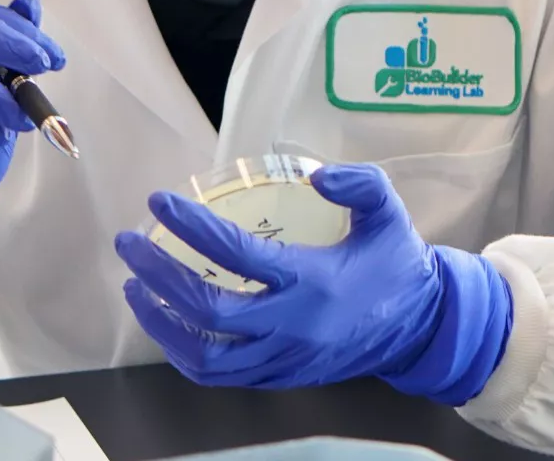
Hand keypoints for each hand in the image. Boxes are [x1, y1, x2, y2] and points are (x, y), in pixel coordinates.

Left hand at [115, 163, 512, 404]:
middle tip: (130, 242)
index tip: (159, 201)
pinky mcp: (280, 377)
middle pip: (206, 308)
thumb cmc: (398, 266)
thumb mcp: (390, 214)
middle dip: (158, 274)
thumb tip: (315, 175)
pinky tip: (165, 324)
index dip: (190, 226)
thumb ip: (360, 184)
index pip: (236, 253)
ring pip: (205, 355)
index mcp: (314, 282)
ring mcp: (284, 359)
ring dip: (160, 322)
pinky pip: (219, 376)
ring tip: (135, 288)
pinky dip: (183, 353)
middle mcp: (293, 326)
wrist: (423, 331)